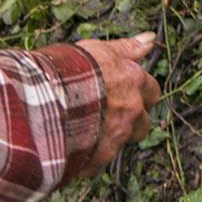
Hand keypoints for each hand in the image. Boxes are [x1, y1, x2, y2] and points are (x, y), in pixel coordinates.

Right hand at [67, 34, 160, 181]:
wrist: (49, 98)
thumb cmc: (72, 69)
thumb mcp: (100, 50)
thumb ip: (127, 47)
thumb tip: (150, 38)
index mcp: (133, 83)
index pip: (152, 90)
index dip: (141, 94)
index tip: (129, 93)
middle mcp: (131, 110)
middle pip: (144, 122)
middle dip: (133, 121)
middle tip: (111, 115)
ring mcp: (116, 135)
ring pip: (123, 142)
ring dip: (113, 139)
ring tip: (91, 132)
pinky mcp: (98, 157)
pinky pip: (98, 162)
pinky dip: (88, 157)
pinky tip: (73, 148)